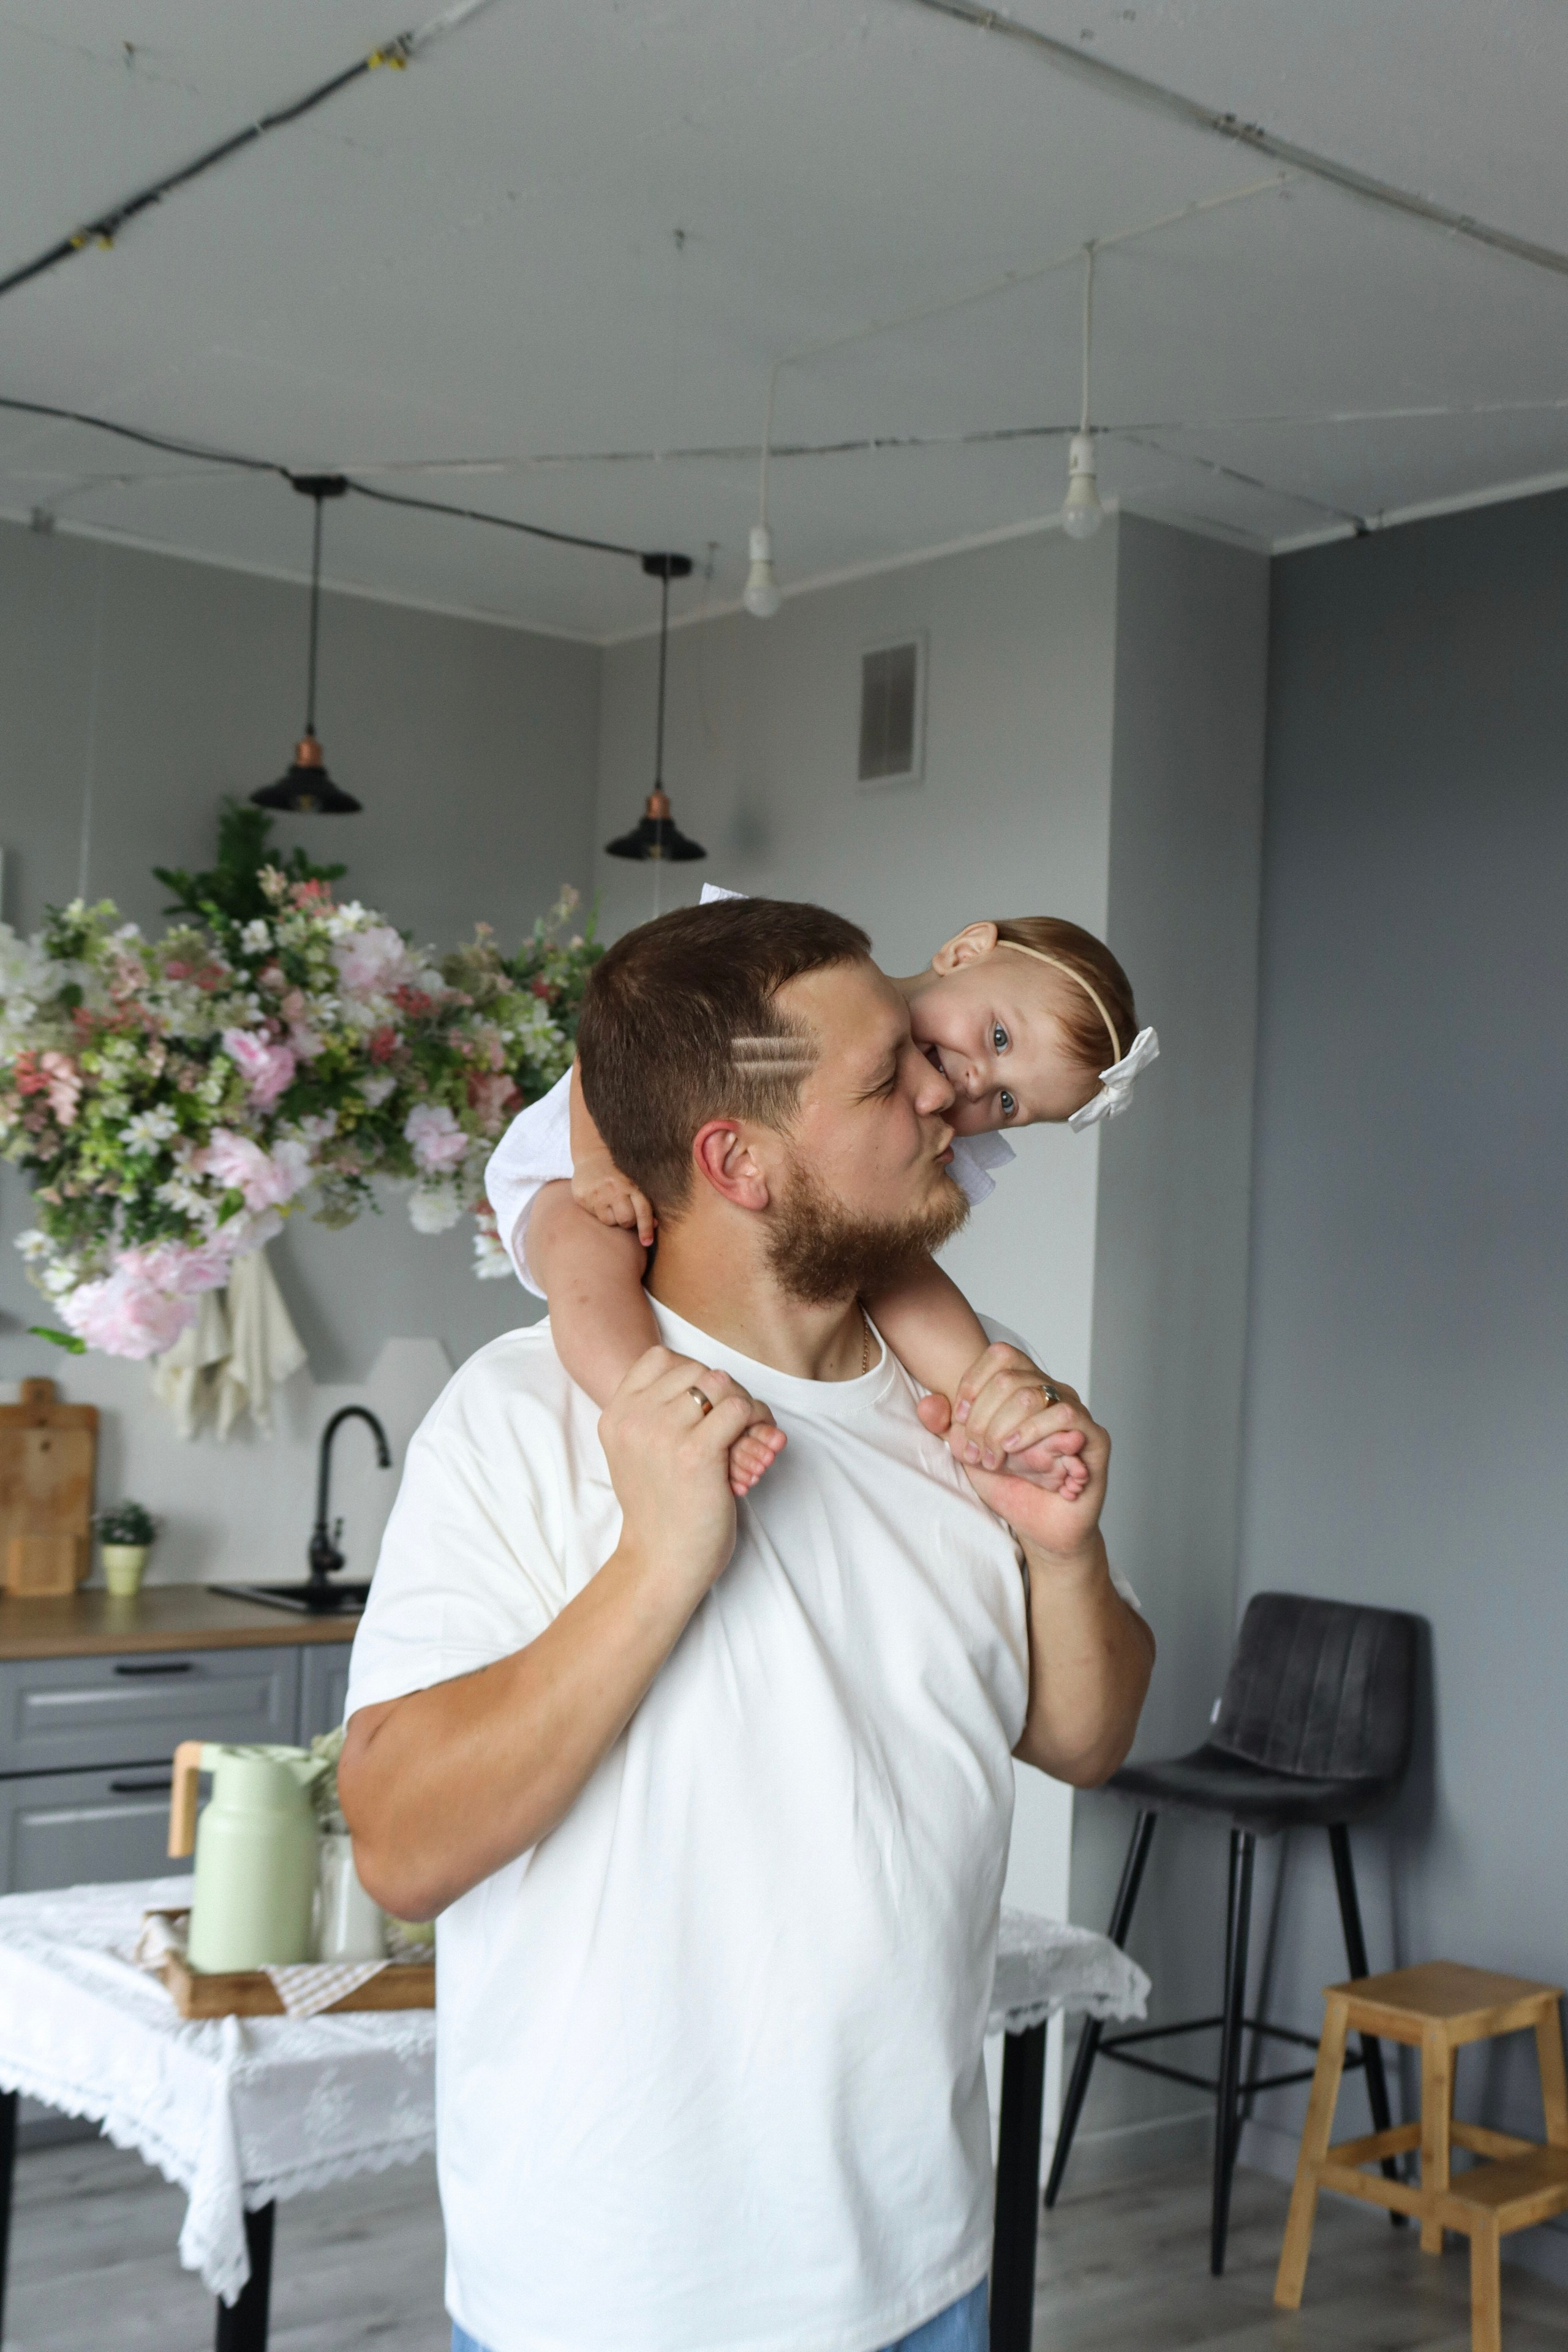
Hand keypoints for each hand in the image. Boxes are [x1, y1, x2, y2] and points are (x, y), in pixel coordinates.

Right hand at [572, 1153, 656, 1247]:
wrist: (593, 1156)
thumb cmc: (619, 1174)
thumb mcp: (634, 1183)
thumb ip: (643, 1202)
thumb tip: (654, 1225)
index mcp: (631, 1184)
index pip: (642, 1211)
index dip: (646, 1229)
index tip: (646, 1242)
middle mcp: (615, 1188)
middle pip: (626, 1220)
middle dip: (627, 1222)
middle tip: (624, 1213)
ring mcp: (597, 1193)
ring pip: (609, 1221)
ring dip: (612, 1218)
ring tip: (610, 1205)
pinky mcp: (583, 1197)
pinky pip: (593, 1215)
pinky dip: (597, 1212)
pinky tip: (597, 1200)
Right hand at [599, 1347, 785, 1600]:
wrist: (660, 1563)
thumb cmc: (660, 1510)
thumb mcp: (637, 1453)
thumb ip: (657, 1415)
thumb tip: (721, 1386)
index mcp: (616, 1415)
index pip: (661, 1358)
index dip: (693, 1376)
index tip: (706, 1408)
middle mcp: (634, 1418)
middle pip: (698, 1370)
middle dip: (726, 1393)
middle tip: (737, 1424)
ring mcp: (662, 1433)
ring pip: (721, 1384)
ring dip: (745, 1407)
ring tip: (749, 1435)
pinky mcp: (694, 1454)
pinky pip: (739, 1410)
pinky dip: (755, 1423)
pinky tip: (753, 1448)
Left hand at [917, 1343, 1108, 1561]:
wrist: (1041, 1527)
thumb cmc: (1010, 1484)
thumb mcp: (969, 1453)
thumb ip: (946, 1427)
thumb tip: (927, 1404)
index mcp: (1026, 1386)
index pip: (999, 1356)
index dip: (972, 1386)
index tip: (960, 1425)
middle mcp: (1053, 1392)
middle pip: (1008, 1378)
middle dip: (981, 1420)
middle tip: (977, 1455)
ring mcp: (1076, 1410)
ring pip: (1034, 1394)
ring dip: (1002, 1430)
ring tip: (996, 1459)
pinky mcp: (1095, 1437)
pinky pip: (1066, 1416)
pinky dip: (1033, 1433)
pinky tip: (1017, 1453)